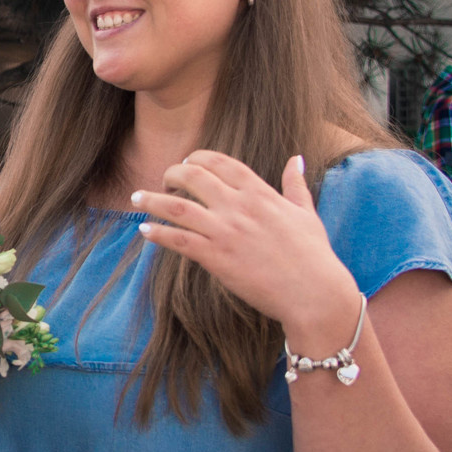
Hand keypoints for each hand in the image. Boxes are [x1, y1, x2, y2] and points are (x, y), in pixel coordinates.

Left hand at [133, 151, 359, 343]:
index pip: (221, 163)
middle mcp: (239, 207)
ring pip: (177, 207)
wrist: (314, 293)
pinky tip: (145, 231)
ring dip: (152, 199)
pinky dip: (159, 233)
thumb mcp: (306, 212)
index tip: (187, 162)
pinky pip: (179, 240)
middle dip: (172, 173)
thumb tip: (296, 159)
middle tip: (163, 179)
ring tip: (137, 198)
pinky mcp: (217, 258)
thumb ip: (295, 184)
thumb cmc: (314, 255)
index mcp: (260, 193)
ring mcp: (226, 231)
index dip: (199, 158)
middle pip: (193, 177)